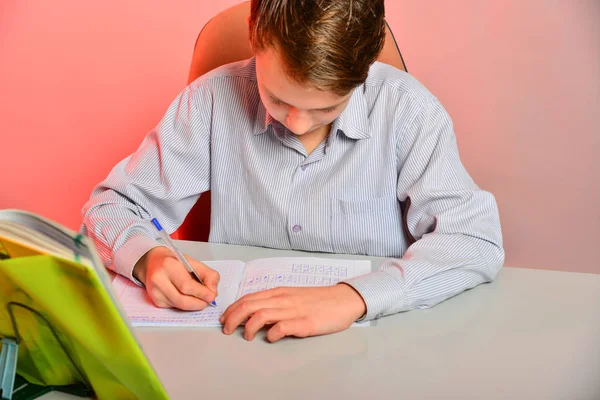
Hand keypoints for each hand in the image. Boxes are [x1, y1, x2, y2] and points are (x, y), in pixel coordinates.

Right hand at [133, 246, 219, 310]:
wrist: (152, 262)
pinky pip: (175, 307)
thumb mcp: (192, 262)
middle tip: (208, 300)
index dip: (201, 293)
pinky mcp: (156, 301)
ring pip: (180, 306)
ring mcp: (155, 292)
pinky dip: (185, 304)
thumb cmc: (174, 261)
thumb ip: (207, 274)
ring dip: (194, 305)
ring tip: (200, 298)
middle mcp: (158, 280)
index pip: (186, 285)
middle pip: (182, 300)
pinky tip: (186, 296)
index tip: (212, 296)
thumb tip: (212, 291)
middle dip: (199, 302)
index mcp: (168, 265)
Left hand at [219, 284, 366, 342]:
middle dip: (233, 318)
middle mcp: (283, 299)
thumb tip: (254, 315)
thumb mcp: (292, 297)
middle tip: (227, 330)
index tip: (224, 319)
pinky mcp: (305, 323)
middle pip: (249, 305)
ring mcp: (294, 311)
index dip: (232, 309)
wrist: (343, 300)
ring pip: (261, 314)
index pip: (248, 298)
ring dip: (248, 327)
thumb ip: (274, 304)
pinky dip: (272, 334)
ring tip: (246, 337)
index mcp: (279, 293)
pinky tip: (271, 338)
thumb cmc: (318, 300)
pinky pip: (282, 327)